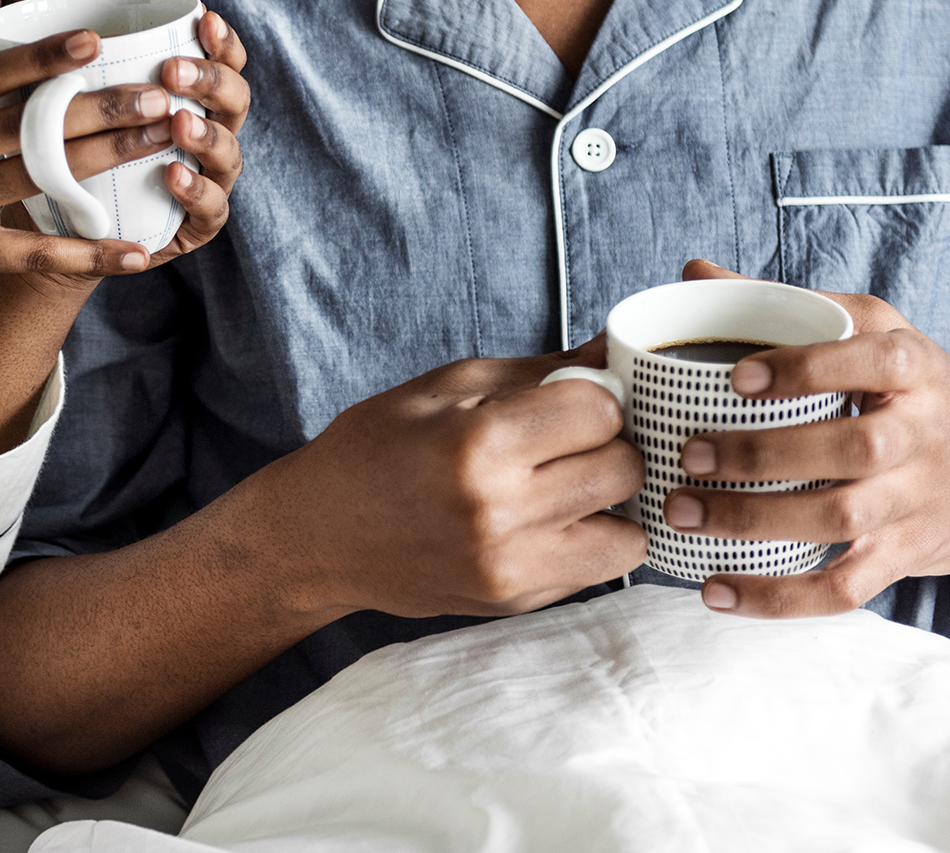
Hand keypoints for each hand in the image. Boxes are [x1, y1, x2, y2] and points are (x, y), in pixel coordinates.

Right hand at [0, 29, 175, 320]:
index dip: (47, 55)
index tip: (98, 38)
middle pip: (33, 119)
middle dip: (106, 104)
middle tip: (164, 90)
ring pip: (43, 172)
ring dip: (111, 156)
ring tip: (163, 140)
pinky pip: (34, 251)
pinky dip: (89, 252)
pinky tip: (132, 251)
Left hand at [23, 9, 251, 292]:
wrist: (58, 232)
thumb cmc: (71, 154)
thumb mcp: (72, 102)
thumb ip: (76, 61)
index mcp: (190, 99)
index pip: (222, 61)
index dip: (221, 41)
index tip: (204, 19)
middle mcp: (208, 136)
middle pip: (235, 100)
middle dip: (210, 81)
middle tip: (173, 72)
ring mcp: (207, 181)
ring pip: (229, 153)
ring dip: (207, 134)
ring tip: (178, 122)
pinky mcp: (194, 227)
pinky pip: (209, 210)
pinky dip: (195, 191)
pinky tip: (172, 174)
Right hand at [239, 345, 645, 622]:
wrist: (318, 534)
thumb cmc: (376, 447)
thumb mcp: (446, 386)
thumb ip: (542, 370)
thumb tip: (622, 348)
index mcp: (477, 443)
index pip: (600, 410)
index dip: (591, 396)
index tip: (567, 400)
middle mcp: (499, 511)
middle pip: (625, 468)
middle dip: (607, 446)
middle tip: (569, 442)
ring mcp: (510, 566)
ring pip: (631, 532)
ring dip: (609, 502)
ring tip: (567, 484)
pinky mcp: (516, 601)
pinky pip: (601, 569)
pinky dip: (590, 539)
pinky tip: (547, 520)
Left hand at [666, 259, 949, 616]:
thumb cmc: (905, 391)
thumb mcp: (868, 333)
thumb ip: (786, 308)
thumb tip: (694, 274)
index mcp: (912, 368)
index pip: (871, 359)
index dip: (806, 370)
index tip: (736, 377)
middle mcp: (921, 434)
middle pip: (852, 448)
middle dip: (765, 455)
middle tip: (689, 455)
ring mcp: (914, 500)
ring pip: (843, 519)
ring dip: (757, 520)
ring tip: (682, 514)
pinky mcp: (903, 555)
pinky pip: (845, 587)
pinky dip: (780, 598)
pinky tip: (717, 590)